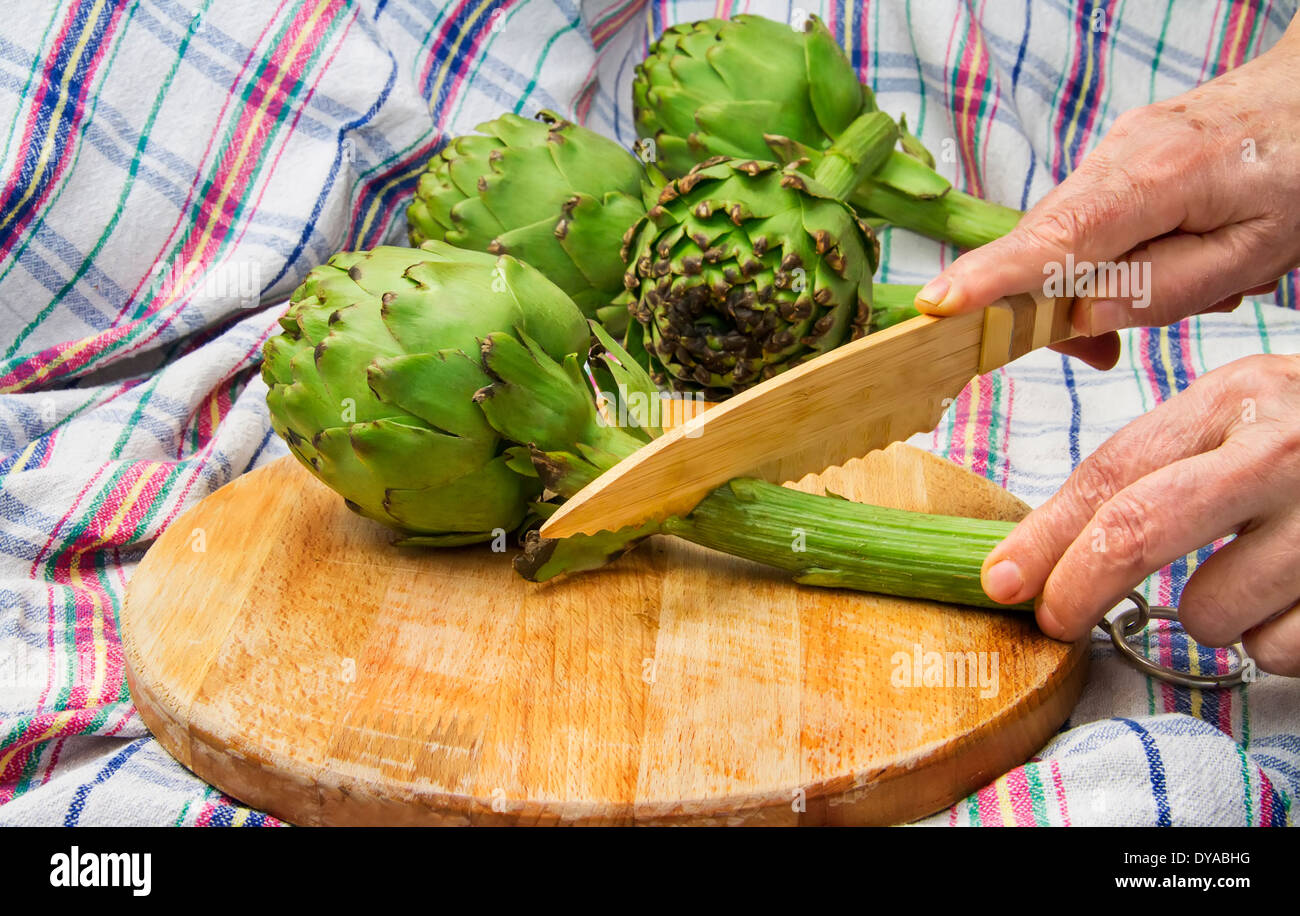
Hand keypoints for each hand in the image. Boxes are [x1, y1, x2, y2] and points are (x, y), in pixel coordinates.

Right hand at [913, 19, 1299, 369]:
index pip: (1057, 237)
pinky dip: (1102, 258)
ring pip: (1062, 233)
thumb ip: (1167, 289)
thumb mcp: (1256, 252)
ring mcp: (1113, 149)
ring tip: (1178, 297)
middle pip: (1045, 241)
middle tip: (1099, 355)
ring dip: (1088, 282)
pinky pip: (1083, 220)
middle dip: (1045, 303)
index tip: (940, 304)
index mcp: (1158, 178)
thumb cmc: (1298, 176)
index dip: (994, 276)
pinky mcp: (1115, 156)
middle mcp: (1120, 153)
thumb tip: (1082, 317)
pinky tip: (1162, 266)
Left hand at [979, 353, 1299, 675]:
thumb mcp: (1244, 421)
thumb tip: (1050, 544)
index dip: (1045, 535)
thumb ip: (1162, 465)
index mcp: (1237, 398)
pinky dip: (1277, 640)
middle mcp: (1283, 448)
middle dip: (1079, 586)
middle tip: (1057, 619)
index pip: (1113, 471)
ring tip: (1256, 577)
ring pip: (1211, 611)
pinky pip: (1276, 649)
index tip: (1002, 579)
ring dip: (1213, 616)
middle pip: (1139, 528)